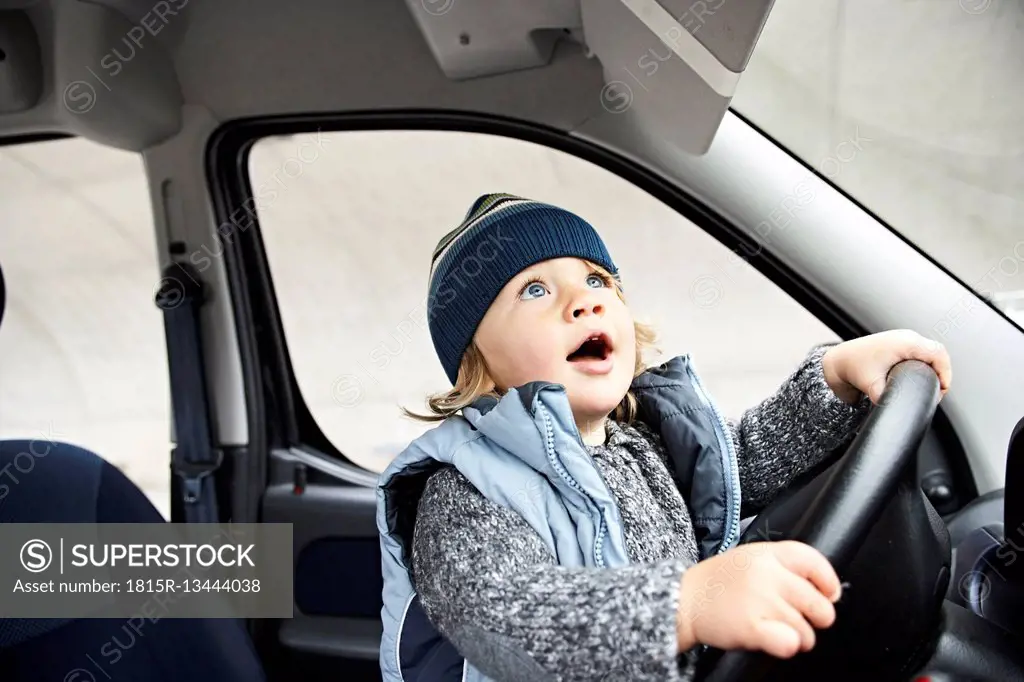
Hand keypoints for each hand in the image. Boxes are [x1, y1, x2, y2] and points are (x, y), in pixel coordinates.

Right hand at [675, 541, 841, 658]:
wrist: (683, 599)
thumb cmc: (718, 583)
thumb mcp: (749, 558)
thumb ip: (782, 566)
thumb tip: (822, 588)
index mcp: (767, 554)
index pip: (813, 561)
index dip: (828, 581)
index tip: (830, 594)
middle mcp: (766, 574)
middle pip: (818, 602)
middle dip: (819, 617)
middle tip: (806, 620)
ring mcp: (760, 600)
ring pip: (807, 629)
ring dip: (801, 637)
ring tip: (781, 630)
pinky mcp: (752, 627)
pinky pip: (790, 643)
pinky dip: (789, 646)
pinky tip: (777, 640)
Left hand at [822, 330, 951, 404]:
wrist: (837, 360)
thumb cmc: (851, 367)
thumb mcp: (872, 386)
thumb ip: (887, 398)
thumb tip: (899, 410)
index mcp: (905, 342)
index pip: (938, 354)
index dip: (946, 373)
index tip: (942, 389)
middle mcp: (906, 337)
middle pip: (937, 353)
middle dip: (942, 372)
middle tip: (938, 391)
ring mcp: (902, 339)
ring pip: (929, 352)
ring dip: (933, 367)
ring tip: (932, 385)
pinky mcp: (897, 344)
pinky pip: (919, 352)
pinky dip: (924, 363)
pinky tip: (921, 377)